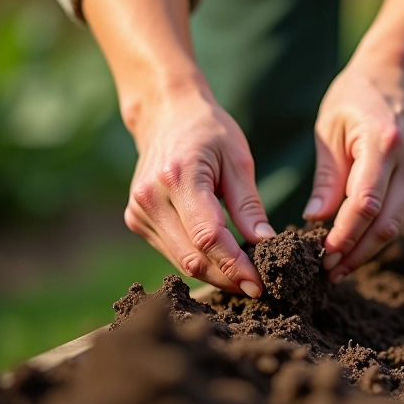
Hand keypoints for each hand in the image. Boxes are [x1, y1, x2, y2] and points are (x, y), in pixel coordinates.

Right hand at [123, 85, 274, 296]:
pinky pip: (173, 252)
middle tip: (259, 288)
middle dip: (227, 277)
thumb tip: (266, 244)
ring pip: (181, 261)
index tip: (260, 283)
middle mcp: (150, 198)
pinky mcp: (136, 220)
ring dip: (214, 274)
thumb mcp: (237, 159)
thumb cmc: (209, 131)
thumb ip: (249, 205)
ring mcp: (138, 211)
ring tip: (245, 276)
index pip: (208, 237)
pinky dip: (199, 261)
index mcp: (177, 177)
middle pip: (192, 257)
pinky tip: (222, 261)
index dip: (235, 265)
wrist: (166, 115)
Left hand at [304, 51, 403, 280]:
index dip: (345, 235)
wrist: (397, 76)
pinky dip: (380, 234)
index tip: (322, 255)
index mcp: (384, 142)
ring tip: (338, 266)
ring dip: (368, 250)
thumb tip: (316, 220)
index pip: (365, 203)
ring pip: (397, 226)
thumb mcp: (329, 130)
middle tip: (328, 272)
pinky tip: (357, 245)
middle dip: (356, 253)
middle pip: (386, 223)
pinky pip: (403, 215)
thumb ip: (327, 177)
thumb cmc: (354, 98)